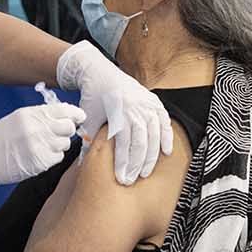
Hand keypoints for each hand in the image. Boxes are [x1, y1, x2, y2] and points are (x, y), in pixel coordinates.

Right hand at [0, 102, 85, 196]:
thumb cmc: (1, 137)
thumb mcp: (19, 118)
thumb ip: (42, 115)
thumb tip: (67, 115)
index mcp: (32, 114)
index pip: (64, 110)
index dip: (76, 114)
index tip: (79, 118)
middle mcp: (37, 128)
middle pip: (69, 127)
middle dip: (67, 130)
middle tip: (59, 133)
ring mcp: (39, 146)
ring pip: (65, 144)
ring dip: (59, 145)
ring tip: (43, 145)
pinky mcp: (39, 162)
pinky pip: (58, 157)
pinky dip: (52, 157)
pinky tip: (39, 155)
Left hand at [57, 41, 173, 184]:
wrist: (98, 71)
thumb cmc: (92, 97)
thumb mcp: (88, 119)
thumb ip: (89, 142)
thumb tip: (85, 166)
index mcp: (119, 112)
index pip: (124, 143)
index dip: (123, 163)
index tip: (122, 178)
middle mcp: (135, 107)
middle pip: (141, 141)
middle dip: (137, 164)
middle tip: (132, 180)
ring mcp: (147, 103)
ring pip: (154, 134)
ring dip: (152, 155)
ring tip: (146, 172)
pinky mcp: (153, 101)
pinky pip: (164, 121)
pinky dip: (167, 136)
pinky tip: (167, 152)